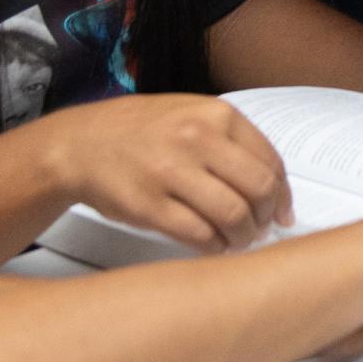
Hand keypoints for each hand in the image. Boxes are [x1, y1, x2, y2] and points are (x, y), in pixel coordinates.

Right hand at [32, 92, 292, 251]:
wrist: (79, 144)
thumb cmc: (139, 132)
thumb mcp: (191, 115)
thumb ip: (232, 143)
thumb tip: (276, 189)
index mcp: (215, 114)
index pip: (270, 160)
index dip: (283, 194)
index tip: (283, 213)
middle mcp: (197, 139)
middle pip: (258, 190)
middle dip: (267, 217)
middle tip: (262, 229)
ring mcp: (171, 172)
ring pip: (233, 216)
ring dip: (243, 237)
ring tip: (238, 240)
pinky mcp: (150, 205)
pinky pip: (199, 235)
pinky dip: (214, 247)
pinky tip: (212, 244)